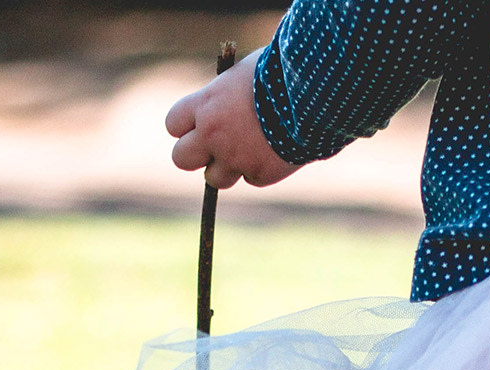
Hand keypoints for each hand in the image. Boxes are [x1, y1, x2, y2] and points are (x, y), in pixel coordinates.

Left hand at [166, 47, 301, 189]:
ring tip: (249, 150)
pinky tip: (277, 149)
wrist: (316, 91)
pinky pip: (252, 178)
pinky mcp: (261, 174)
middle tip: (214, 146)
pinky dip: (261, 168)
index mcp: (206, 105)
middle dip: (197, 154)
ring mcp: (236, 158)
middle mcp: (214, 135)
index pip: (173, 124)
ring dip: (227, 168)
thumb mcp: (244, 74)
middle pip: (181, 159)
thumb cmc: (282, 70)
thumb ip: (225, 96)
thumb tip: (224, 104)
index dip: (186, 126)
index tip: (200, 123)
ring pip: (215, 179)